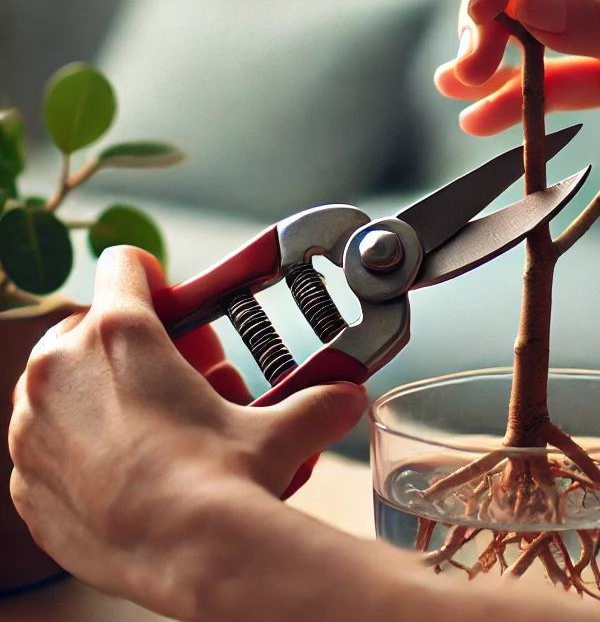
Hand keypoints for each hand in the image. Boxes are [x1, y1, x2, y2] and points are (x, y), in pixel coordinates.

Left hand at [9, 247, 366, 611]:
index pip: (124, 264)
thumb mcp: (278, 430)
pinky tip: (129, 474)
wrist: (186, 558)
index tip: (176, 304)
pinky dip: (82, 448)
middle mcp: (62, 371)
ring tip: (157, 428)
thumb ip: (315, 401)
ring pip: (62, 383)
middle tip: (182, 378)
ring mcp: (33, 428)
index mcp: (120, 335)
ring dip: (104, 393)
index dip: (155, 278)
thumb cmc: (222, 484)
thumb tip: (345, 396)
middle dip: (135, 345)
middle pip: (91, 325)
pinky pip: (49, 443)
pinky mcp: (23, 481)